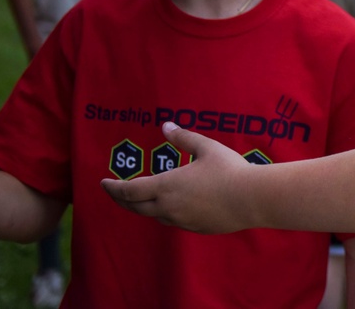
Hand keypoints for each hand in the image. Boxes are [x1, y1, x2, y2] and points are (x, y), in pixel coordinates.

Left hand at [101, 122, 251, 233]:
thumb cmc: (229, 169)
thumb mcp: (206, 148)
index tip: (102, 183)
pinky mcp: (194, 228)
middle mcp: (168, 207)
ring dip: (141, 206)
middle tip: (113, 192)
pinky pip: (170, 221)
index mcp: (167, 186)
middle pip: (135, 206)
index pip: (130, 190)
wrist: (251, 199)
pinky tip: (169, 206)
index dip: (113, 187)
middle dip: (120, 198)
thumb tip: (165, 126)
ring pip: (152, 216)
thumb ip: (183, 138)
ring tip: (139, 198)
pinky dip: (161, 213)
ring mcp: (181, 221)